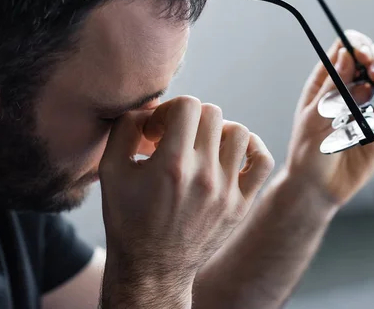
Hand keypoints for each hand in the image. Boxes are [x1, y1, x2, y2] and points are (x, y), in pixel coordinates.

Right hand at [99, 97, 273, 302]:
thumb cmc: (128, 219)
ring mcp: (227, 191)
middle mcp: (204, 175)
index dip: (169, 109)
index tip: (158, 131)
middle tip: (176, 137)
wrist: (152, 268)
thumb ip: (125, 130)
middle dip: (190, 117)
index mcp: (172, 165)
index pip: (188, 105)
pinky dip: (252, 148)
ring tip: (202, 146)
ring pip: (239, 132)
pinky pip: (262, 161)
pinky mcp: (241, 204)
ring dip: (218, 131)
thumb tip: (147, 111)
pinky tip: (231, 153)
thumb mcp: (111, 172)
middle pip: (212, 114)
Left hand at [285, 30, 373, 206]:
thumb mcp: (313, 117)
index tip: (361, 53)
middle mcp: (350, 88)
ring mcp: (368, 106)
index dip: (356, 45)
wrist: (317, 186)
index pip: (345, 50)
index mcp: (327, 80)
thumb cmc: (307, 150)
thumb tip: (347, 55)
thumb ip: (332, 88)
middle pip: (372, 59)